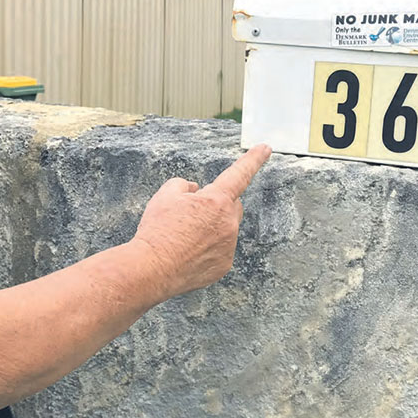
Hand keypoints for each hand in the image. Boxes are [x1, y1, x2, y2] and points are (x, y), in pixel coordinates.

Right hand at [130, 144, 271, 299]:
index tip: (266, 148)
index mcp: (216, 201)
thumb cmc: (157, 230)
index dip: (253, 159)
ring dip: (210, 228)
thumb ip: (183, 185)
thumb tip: (194, 190)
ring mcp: (228, 246)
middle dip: (217, 204)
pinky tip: (187, 254)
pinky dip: (207, 249)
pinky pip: (220, 250)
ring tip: (183, 238)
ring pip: (225, 229)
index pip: (239, 174)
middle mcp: (228, 223)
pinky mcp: (223, 266)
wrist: (151, 269)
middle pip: (231, 205)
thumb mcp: (164, 196)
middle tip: (191, 214)